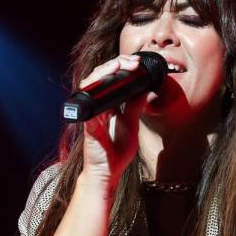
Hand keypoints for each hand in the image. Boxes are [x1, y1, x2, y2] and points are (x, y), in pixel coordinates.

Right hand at [79, 55, 148, 193]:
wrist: (108, 174)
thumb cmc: (116, 153)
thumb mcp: (131, 125)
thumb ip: (135, 107)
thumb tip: (146, 89)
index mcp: (107, 106)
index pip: (109, 79)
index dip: (120, 67)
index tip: (136, 63)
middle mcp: (97, 108)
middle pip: (98, 78)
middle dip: (114, 65)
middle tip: (131, 61)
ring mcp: (91, 117)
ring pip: (90, 87)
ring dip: (103, 74)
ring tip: (117, 67)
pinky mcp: (89, 128)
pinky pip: (89, 112)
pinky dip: (95, 101)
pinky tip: (103, 92)